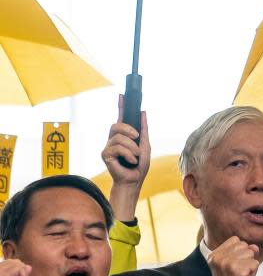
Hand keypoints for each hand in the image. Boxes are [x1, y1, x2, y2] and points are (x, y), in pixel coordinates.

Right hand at [102, 95, 150, 221]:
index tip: (122, 95)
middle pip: (116, 125)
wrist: (135, 180)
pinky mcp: (105, 154)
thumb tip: (142, 112)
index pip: (121, 118)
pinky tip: (130, 162)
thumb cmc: (140, 165)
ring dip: (132, 148)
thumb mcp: (145, 145)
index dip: (121, 106)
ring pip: (119, 138)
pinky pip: (117, 148)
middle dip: (129, 130)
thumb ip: (143, 130)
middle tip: (137, 137)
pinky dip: (128, 155)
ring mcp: (108, 146)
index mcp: (124, 136)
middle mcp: (113, 139)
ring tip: (136, 157)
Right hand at [207, 237, 259, 275]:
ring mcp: (226, 263)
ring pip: (251, 254)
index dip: (240, 252)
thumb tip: (255, 247)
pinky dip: (253, 273)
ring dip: (250, 266)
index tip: (234, 266)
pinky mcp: (236, 270)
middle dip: (246, 259)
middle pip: (244, 246)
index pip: (236, 240)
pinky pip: (255, 264)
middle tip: (239, 272)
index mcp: (214, 254)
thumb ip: (243, 252)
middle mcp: (218, 257)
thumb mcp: (234, 264)